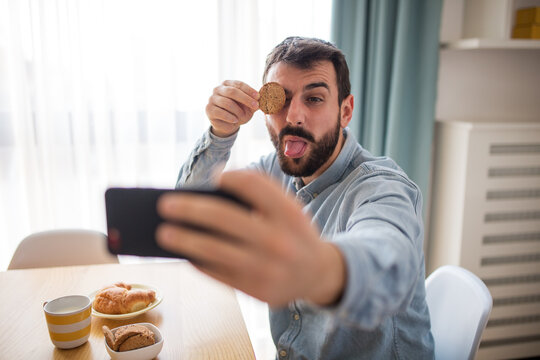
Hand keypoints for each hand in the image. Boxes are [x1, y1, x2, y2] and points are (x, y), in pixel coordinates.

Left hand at [156, 171, 346, 306]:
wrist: (318, 274)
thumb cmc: (294, 234)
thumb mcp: (289, 210)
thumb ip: (260, 195)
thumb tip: (208, 194)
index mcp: (288, 214)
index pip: (253, 185)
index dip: (230, 177)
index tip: (214, 177)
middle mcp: (278, 240)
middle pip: (224, 217)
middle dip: (189, 209)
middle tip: (165, 205)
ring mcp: (266, 268)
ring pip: (214, 250)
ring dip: (184, 240)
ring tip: (164, 233)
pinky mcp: (256, 290)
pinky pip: (218, 273)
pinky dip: (198, 262)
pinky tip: (186, 254)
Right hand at [206, 80, 259, 137]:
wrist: (228, 124)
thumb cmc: (239, 112)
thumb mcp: (248, 107)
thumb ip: (254, 101)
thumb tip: (264, 97)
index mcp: (228, 84)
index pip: (239, 84)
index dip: (249, 90)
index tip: (258, 97)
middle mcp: (218, 89)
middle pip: (232, 92)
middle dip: (246, 99)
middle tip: (256, 106)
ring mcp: (212, 99)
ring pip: (227, 103)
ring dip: (238, 111)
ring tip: (242, 117)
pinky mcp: (209, 109)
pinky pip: (220, 112)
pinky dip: (230, 117)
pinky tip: (235, 120)